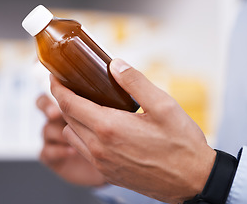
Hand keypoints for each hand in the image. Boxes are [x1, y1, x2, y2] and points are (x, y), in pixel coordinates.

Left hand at [50, 58, 215, 203]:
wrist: (192, 180)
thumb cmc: (181, 144)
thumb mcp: (163, 105)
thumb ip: (134, 82)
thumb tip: (115, 65)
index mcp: (109, 127)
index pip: (68, 103)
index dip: (57, 87)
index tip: (54, 76)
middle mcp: (99, 147)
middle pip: (67, 118)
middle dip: (65, 99)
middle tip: (74, 86)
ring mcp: (102, 162)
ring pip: (72, 135)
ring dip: (73, 119)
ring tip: (88, 107)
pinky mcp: (107, 172)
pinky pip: (83, 150)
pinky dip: (82, 136)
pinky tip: (100, 129)